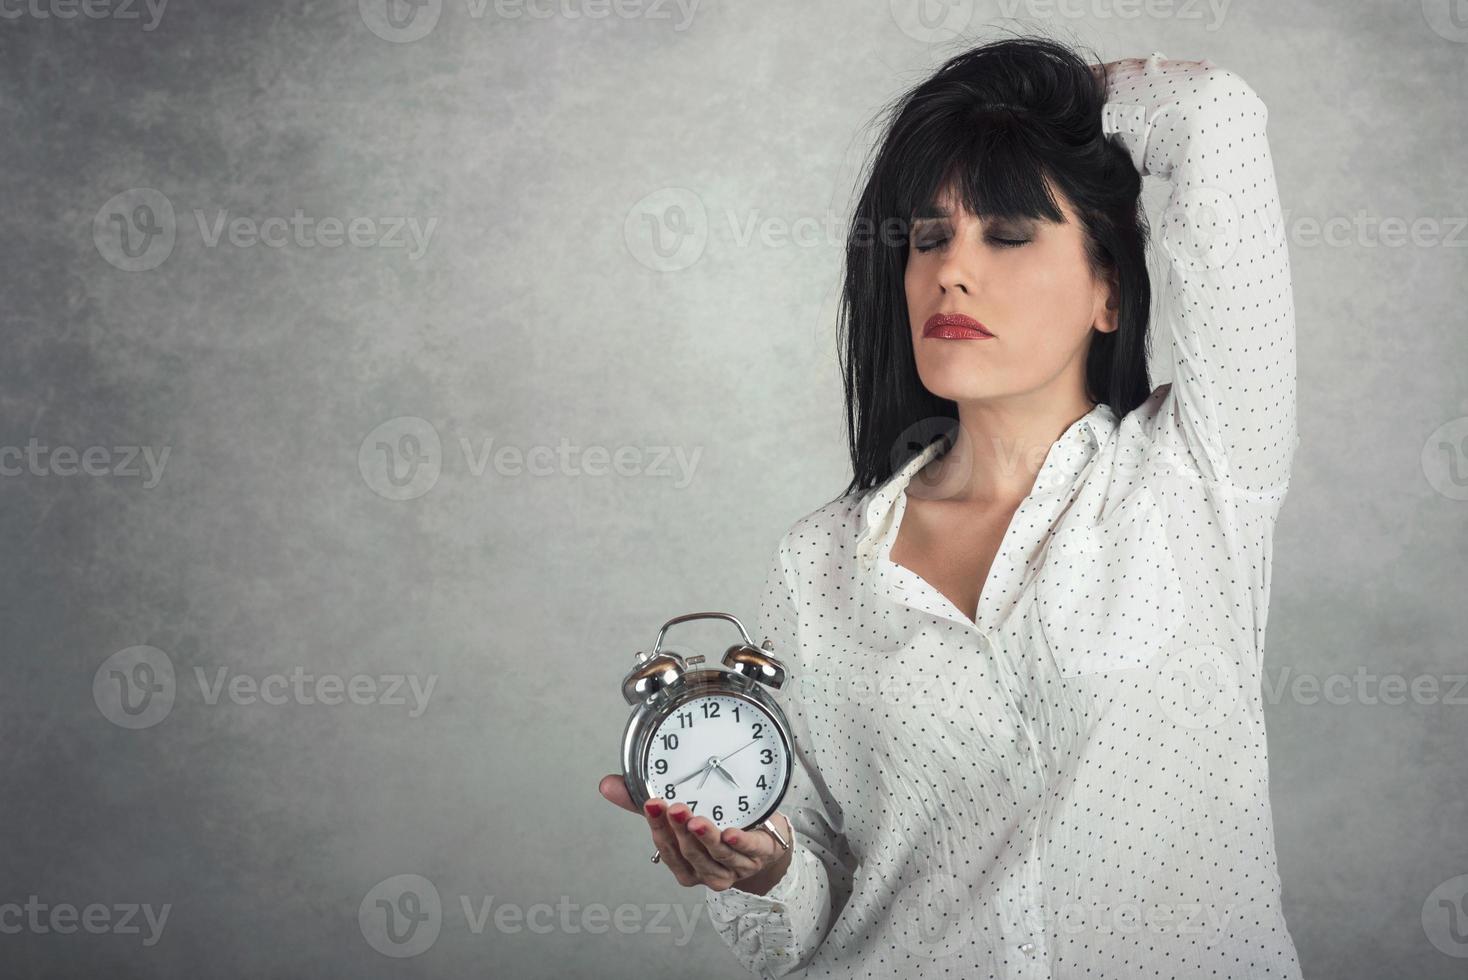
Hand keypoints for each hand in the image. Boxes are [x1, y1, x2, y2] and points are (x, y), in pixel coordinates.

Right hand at [598, 773, 793, 892]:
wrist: (763, 839)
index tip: (652, 802)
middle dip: (680, 831)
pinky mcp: (759, 854)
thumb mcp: (679, 815)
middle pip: (691, 853)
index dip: (658, 827)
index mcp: (685, 864)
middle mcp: (707, 870)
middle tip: (673, 807)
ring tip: (696, 819)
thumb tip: (607, 785)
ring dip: (706, 837)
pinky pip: (748, 851)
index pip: (667, 849)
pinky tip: (731, 832)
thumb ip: (645, 802)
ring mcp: (734, 866)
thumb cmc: (715, 826)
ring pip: (717, 855)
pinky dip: (739, 842)